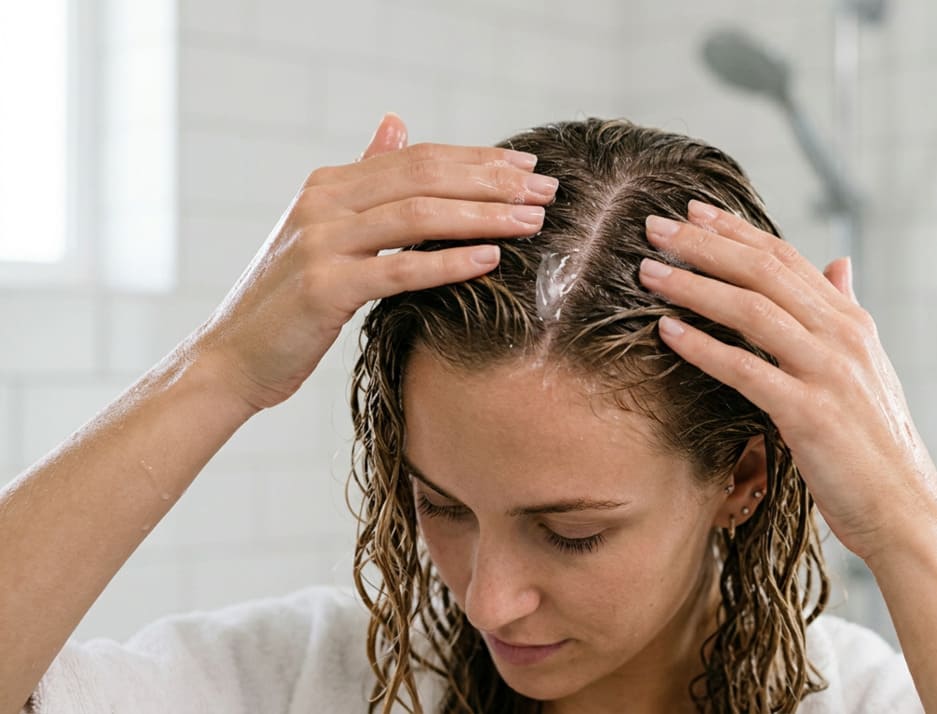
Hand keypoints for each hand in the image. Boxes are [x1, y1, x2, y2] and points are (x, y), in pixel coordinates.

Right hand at [191, 113, 558, 411]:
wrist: (232, 359)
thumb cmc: (289, 302)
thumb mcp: (323, 230)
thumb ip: (362, 178)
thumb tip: (396, 122)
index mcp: (328, 185)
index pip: (417, 158)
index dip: (477, 160)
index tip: (528, 169)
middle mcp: (322, 204)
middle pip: (424, 178)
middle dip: (492, 181)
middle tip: (547, 190)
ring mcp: (320, 244)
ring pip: (418, 216)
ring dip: (483, 216)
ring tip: (533, 222)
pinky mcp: (324, 289)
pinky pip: (399, 269)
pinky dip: (448, 262)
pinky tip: (490, 259)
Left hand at [637, 200, 936, 561]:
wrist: (904, 509)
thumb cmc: (876, 445)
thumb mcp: (868, 367)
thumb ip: (845, 312)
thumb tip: (838, 263)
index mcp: (851, 322)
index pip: (786, 258)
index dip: (736, 231)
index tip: (692, 212)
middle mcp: (842, 336)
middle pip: (763, 272)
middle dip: (704, 245)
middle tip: (654, 229)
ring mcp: (828, 373)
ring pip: (752, 311)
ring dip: (693, 286)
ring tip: (648, 272)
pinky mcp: (810, 414)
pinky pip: (746, 370)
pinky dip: (703, 347)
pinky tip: (666, 331)